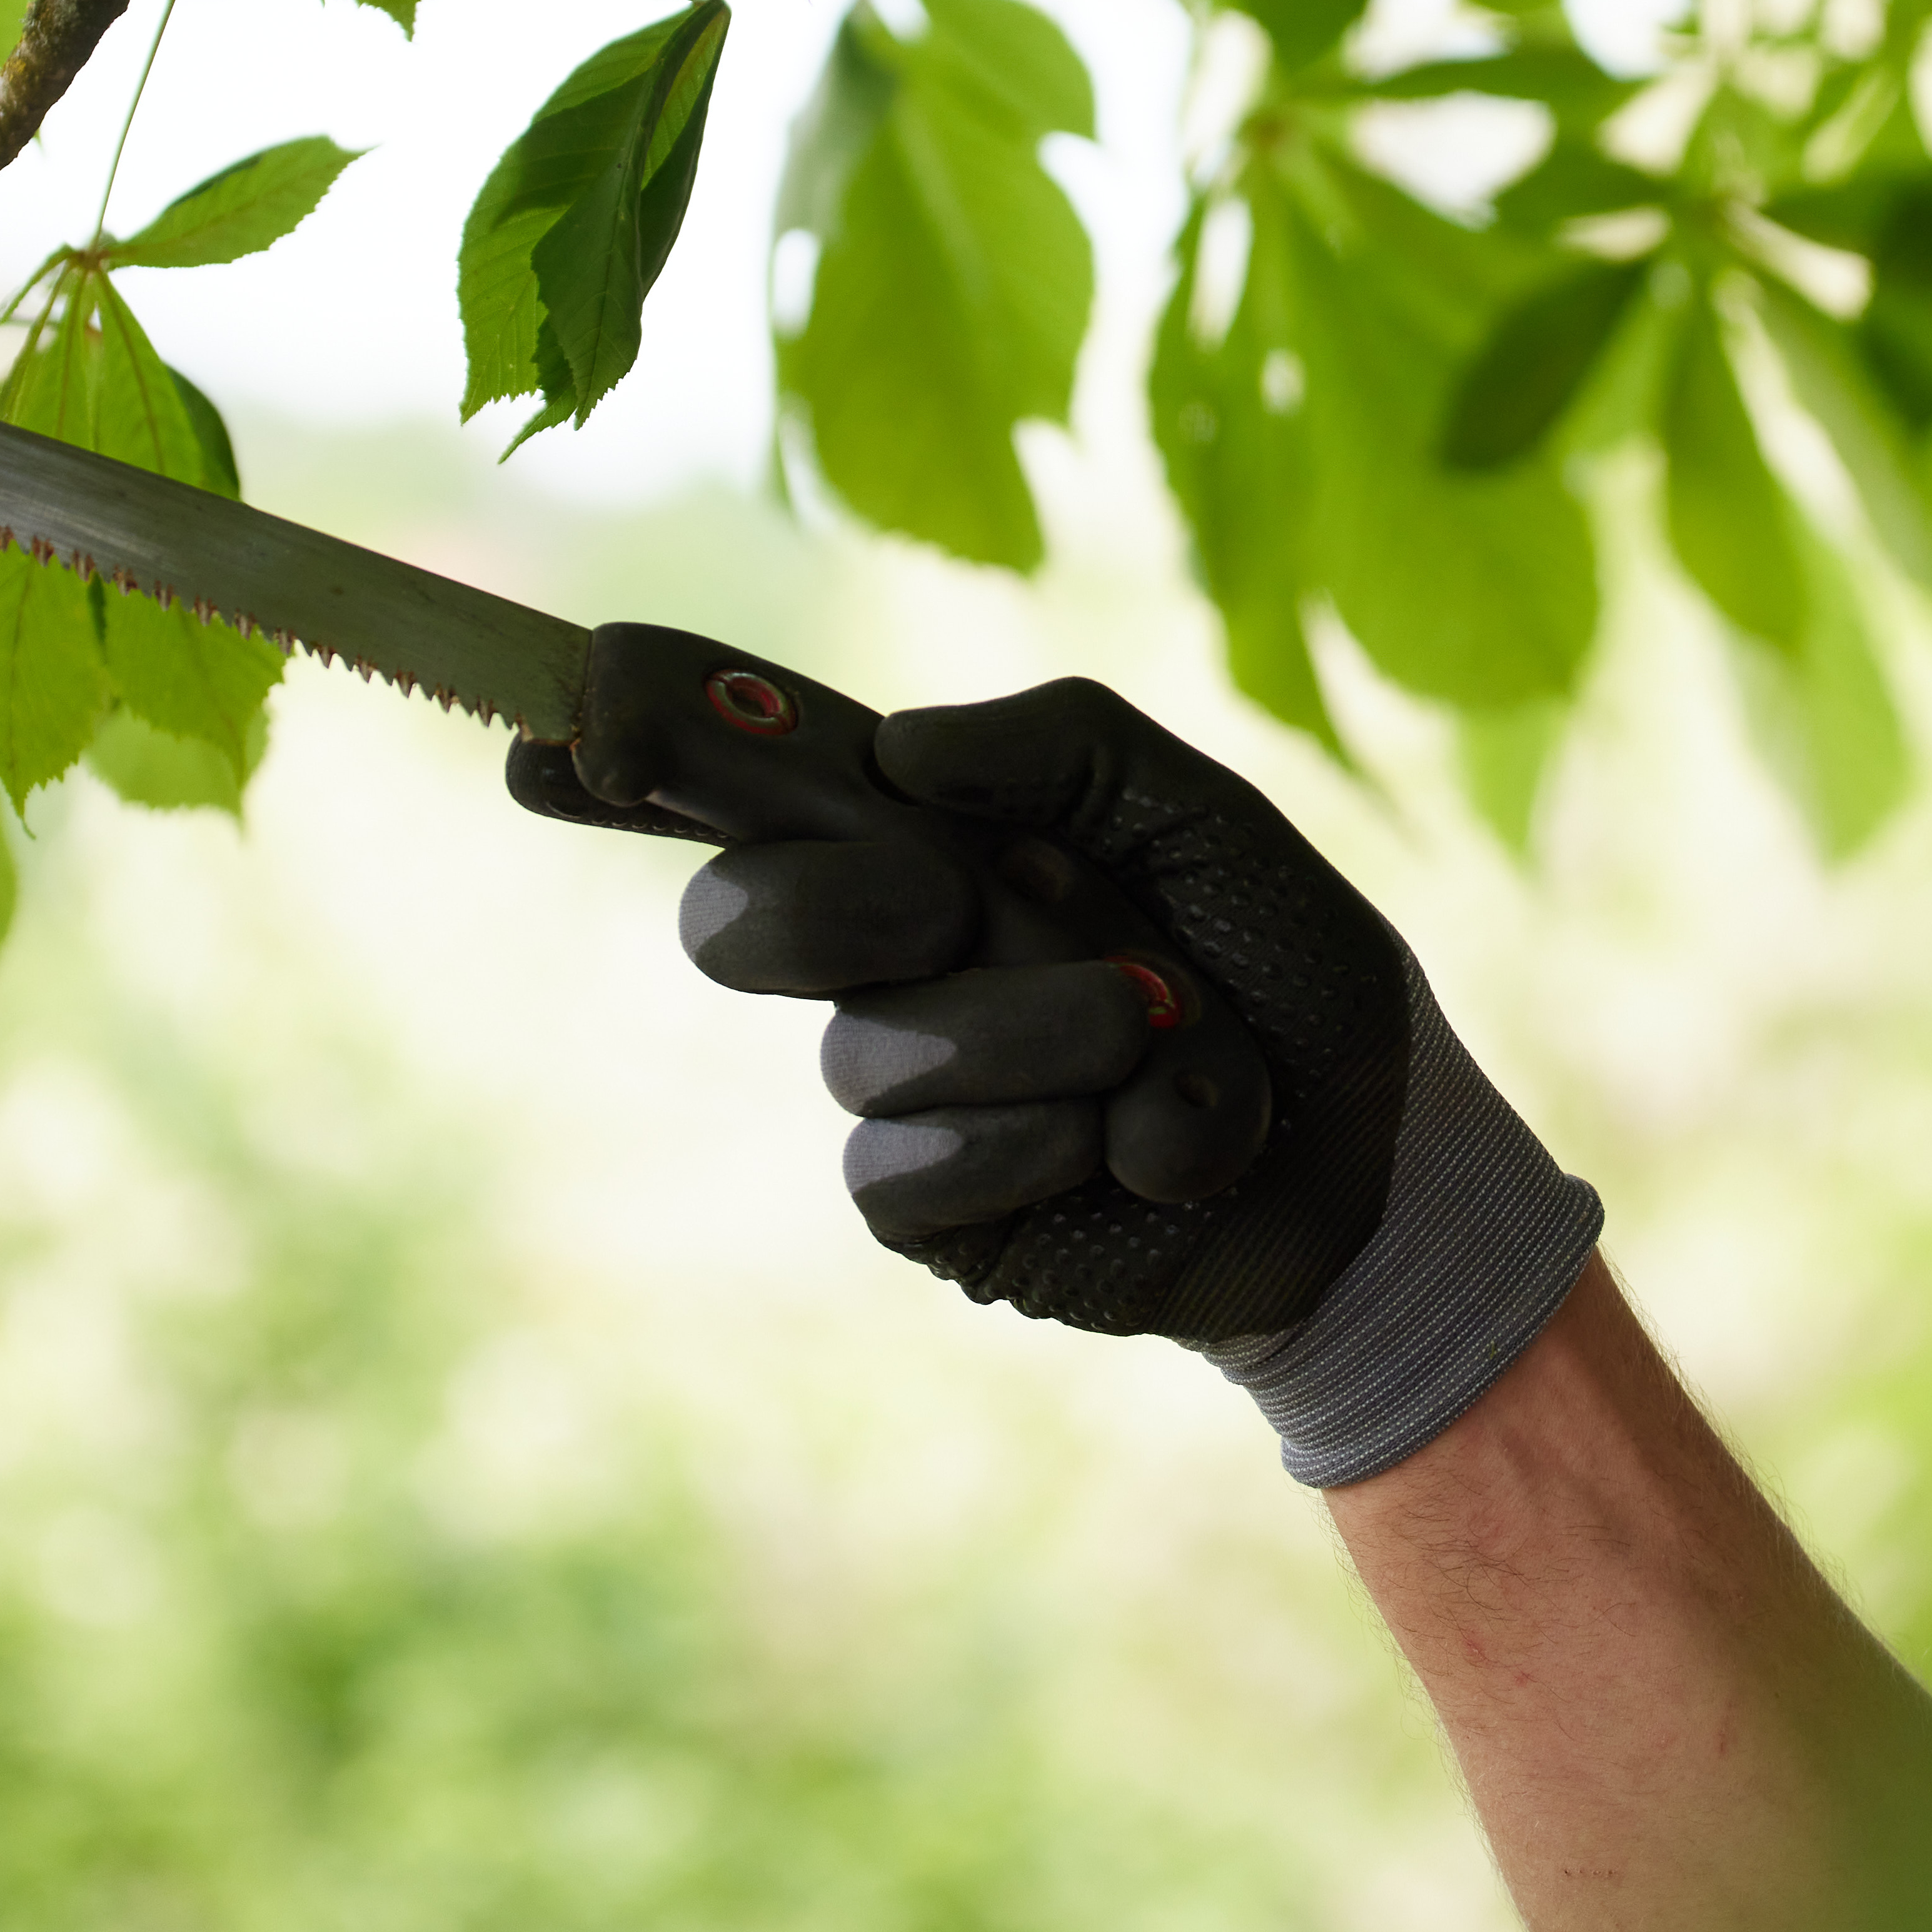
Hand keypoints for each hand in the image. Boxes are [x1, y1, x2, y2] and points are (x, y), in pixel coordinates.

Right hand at [509, 625, 1600, 1481]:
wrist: (1371, 1154)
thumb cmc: (1278, 966)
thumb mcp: (1200, 814)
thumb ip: (1058, 745)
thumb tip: (897, 747)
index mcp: (927, 838)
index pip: (742, 784)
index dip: (631, 753)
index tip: (560, 722)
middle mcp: (884, 956)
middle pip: (735, 918)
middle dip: (838, 899)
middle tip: (955, 896)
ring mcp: (897, 1089)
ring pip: (869, 1046)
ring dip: (1045, 1028)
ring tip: (1164, 1029)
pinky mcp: (932, 1210)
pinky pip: (907, 1166)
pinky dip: (1049, 1140)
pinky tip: (1140, 1145)